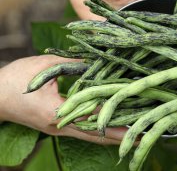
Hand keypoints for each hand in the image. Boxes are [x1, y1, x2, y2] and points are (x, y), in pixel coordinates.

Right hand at [0, 55, 125, 144]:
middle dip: (119, 137)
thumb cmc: (14, 79)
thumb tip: (97, 59)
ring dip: (111, 138)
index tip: (136, 120)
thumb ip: (72, 62)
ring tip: (133, 138)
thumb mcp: (44, 66)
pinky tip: (110, 132)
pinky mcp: (56, 128)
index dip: (115, 116)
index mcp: (56, 111)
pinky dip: (98, 133)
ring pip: (90, 136)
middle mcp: (59, 125)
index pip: (94, 115)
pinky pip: (82, 133)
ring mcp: (57, 129)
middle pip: (96, 134)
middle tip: (143, 138)